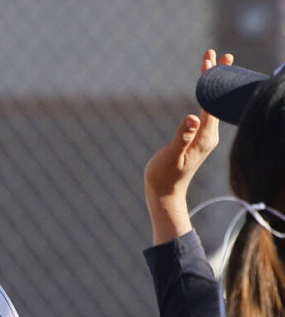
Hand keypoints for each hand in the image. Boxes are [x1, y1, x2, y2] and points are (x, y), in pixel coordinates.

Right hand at [143, 49, 232, 244]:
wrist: (165, 194)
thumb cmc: (165, 176)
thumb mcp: (172, 156)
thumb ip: (182, 137)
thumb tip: (193, 118)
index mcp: (205, 137)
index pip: (212, 102)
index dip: (212, 80)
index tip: (213, 61)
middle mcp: (209, 135)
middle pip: (216, 100)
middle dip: (217, 77)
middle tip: (220, 54)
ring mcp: (205, 137)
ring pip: (212, 105)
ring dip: (212, 85)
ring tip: (213, 67)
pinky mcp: (198, 140)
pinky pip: (207, 112)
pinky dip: (206, 97)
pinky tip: (205, 91)